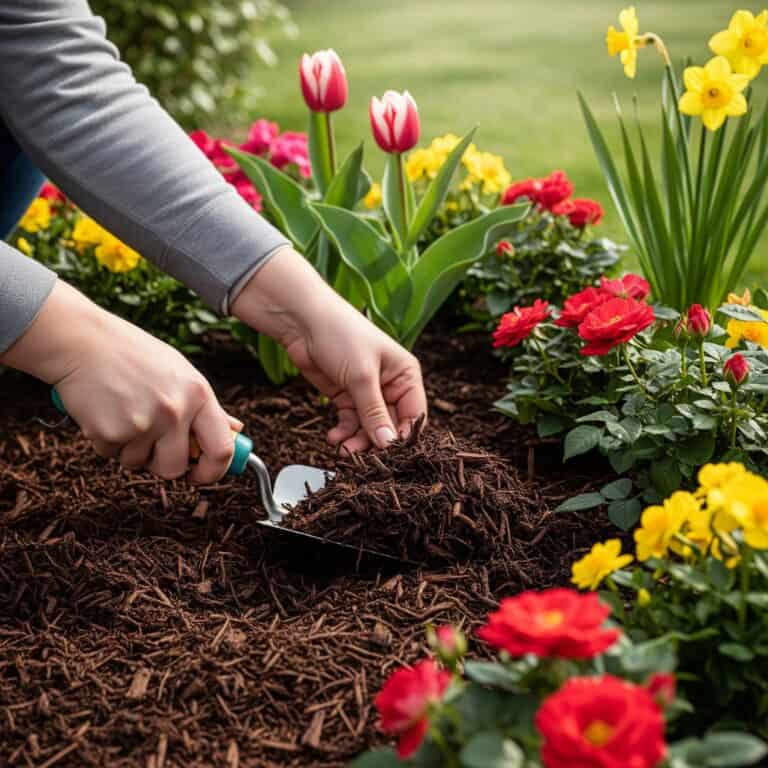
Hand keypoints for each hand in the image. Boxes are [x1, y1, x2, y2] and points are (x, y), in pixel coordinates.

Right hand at [1, 281, 239, 481]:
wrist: (82, 340)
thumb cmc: (134, 356)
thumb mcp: (181, 373)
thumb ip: (207, 407)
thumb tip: (235, 431)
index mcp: (198, 394)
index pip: (222, 449)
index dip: (213, 471)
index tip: (200, 474)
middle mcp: (175, 410)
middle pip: (176, 468)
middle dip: (163, 464)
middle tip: (150, 443)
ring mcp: (142, 423)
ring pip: (140, 464)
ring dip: (130, 449)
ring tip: (123, 412)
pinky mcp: (110, 432)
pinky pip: (112, 455)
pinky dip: (107, 441)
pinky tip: (104, 410)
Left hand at [233, 247, 427, 451]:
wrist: (303, 321)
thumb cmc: (341, 335)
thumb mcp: (362, 376)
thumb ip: (375, 413)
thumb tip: (389, 444)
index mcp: (406, 375)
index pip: (414, 414)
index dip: (404, 436)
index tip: (391, 455)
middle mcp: (390, 385)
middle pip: (390, 425)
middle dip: (375, 442)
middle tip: (360, 456)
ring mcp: (367, 392)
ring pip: (369, 427)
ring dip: (357, 441)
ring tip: (343, 449)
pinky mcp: (346, 396)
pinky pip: (350, 422)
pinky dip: (344, 432)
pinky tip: (334, 438)